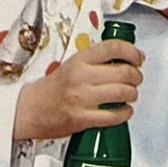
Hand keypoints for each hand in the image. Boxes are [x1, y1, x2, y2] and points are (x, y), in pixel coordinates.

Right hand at [12, 40, 143, 141]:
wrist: (29, 110)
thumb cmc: (52, 88)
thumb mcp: (71, 65)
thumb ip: (95, 60)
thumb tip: (126, 57)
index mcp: (79, 60)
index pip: (113, 47)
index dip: (132, 52)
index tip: (138, 58)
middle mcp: (81, 77)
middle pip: (124, 71)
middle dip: (136, 76)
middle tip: (136, 79)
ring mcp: (82, 99)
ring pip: (123, 93)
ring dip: (133, 94)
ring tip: (130, 94)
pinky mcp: (82, 119)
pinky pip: (114, 116)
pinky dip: (126, 113)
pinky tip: (125, 111)